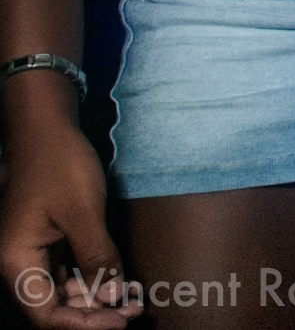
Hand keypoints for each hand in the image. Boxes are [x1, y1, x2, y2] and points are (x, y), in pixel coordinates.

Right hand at [0, 93, 137, 326]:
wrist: (46, 130)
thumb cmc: (59, 163)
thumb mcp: (83, 210)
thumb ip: (97, 256)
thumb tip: (112, 299)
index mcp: (15, 261)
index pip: (45, 314)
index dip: (83, 324)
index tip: (120, 321)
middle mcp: (18, 263)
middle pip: (53, 308)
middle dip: (94, 314)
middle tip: (134, 312)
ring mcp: (32, 255)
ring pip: (62, 293)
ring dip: (96, 300)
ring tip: (132, 301)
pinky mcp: (48, 244)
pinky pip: (68, 274)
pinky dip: (93, 280)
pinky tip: (119, 283)